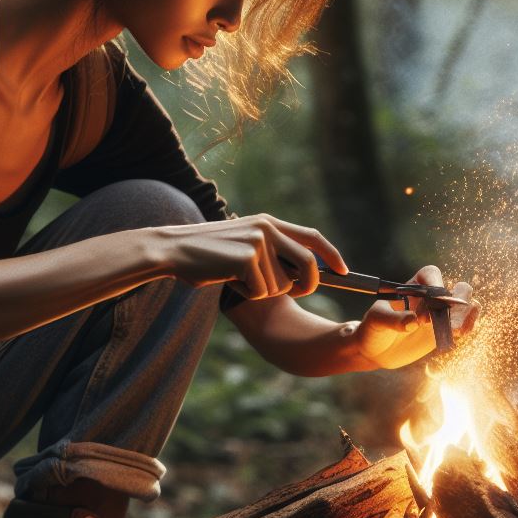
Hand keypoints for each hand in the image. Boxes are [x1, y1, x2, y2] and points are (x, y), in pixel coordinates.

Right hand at [157, 214, 347, 299]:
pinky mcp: (247, 258)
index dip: (331, 254)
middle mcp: (268, 228)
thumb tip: (302, 275)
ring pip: (281, 286)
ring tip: (237, 278)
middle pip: (308, 266)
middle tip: (292, 293)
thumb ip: (270, 253)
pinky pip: (262, 292)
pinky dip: (247, 294)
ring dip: (262, 292)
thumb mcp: (244, 245)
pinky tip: (228, 280)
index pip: (311, 237)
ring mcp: (258, 242)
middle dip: (307, 287)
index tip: (344, 270)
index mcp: (269, 223)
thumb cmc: (207, 256)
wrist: (173, 250)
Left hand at [350, 264, 479, 369]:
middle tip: (448, 322)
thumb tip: (413, 322)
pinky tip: (458, 334)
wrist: (375, 350)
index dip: (435, 286)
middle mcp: (431, 296)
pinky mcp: (445, 330)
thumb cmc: (373, 328)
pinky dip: (469, 327)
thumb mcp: (376, 320)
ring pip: (468, 305)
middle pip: (459, 288)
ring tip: (455, 330)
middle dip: (459, 302)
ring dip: (467, 316)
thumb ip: (393, 319)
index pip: (432, 275)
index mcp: (413, 285)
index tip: (428, 307)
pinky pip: (467, 324)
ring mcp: (441, 314)